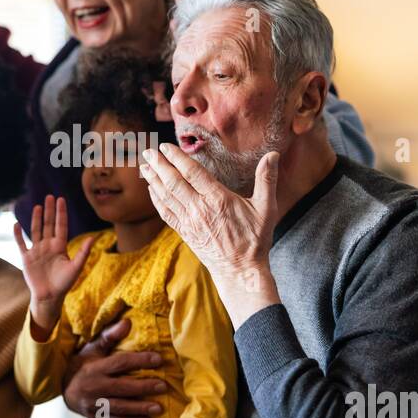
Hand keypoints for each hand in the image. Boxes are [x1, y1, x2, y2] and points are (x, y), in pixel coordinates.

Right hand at [13, 195, 94, 336]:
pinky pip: (21, 244)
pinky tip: (16, 224)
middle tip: (49, 196)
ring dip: (36, 219)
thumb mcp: (75, 267)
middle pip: (48, 224)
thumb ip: (83, 252)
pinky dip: (18, 235)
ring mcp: (37, 251)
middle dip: (49, 211)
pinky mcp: (26, 258)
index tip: (61, 199)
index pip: (61, 225)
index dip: (61, 213)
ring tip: (38, 206)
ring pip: (36, 231)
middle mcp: (48, 246)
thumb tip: (93, 238)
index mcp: (60, 246)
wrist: (49, 297)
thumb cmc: (64, 284)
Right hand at [61, 317, 166, 417]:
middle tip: (163, 386)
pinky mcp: (96, 417)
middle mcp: (94, 387)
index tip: (158, 359)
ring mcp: (94, 404)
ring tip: (158, 408)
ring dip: (140, 409)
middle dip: (144, 387)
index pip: (120, 363)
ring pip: (120, 407)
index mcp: (95, 368)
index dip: (140, 360)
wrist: (63, 389)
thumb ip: (110, 336)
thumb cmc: (82, 365)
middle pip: (122, 387)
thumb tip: (128, 322)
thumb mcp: (93, 348)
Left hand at [140, 142, 280, 325]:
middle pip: (174, 182)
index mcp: (218, 199)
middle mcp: (200, 209)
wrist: (240, 271)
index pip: (193, 173)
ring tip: (144, 166)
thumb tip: (274, 155)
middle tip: (148, 151)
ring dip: (154, 180)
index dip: (177, 158)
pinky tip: (152, 190)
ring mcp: (190, 222)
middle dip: (159, 165)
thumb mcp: (267, 208)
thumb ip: (267, 180)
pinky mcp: (185, 233)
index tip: (165, 146)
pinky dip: (156, 200)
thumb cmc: (254, 240)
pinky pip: (166, 213)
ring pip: (166, 197)